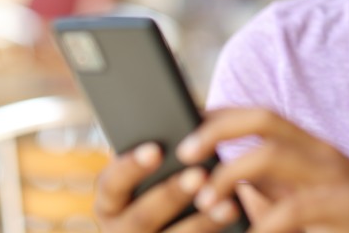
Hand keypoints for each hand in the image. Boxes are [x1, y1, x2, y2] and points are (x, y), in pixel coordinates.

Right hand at [93, 142, 240, 231]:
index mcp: (110, 203)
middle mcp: (120, 232)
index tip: (156, 149)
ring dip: (202, 223)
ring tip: (231, 205)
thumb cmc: (166, 192)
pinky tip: (238, 225)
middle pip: (143, 216)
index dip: (131, 167)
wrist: (169, 229)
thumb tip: (192, 125)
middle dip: (172, 195)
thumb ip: (162, 154)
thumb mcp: (154, 176)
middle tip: (200, 174)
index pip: (112, 183)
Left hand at [176, 108, 348, 232]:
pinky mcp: (345, 206)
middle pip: (263, 120)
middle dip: (217, 130)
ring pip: (269, 157)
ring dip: (228, 177)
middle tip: (185, 153)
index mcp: (312, 146)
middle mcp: (322, 152)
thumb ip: (271, 191)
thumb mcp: (309, 200)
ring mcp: (335, 177)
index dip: (220, 114)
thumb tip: (221, 186)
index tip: (186, 125)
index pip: (261, 113)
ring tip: (205, 202)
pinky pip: (291, 208)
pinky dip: (261, 225)